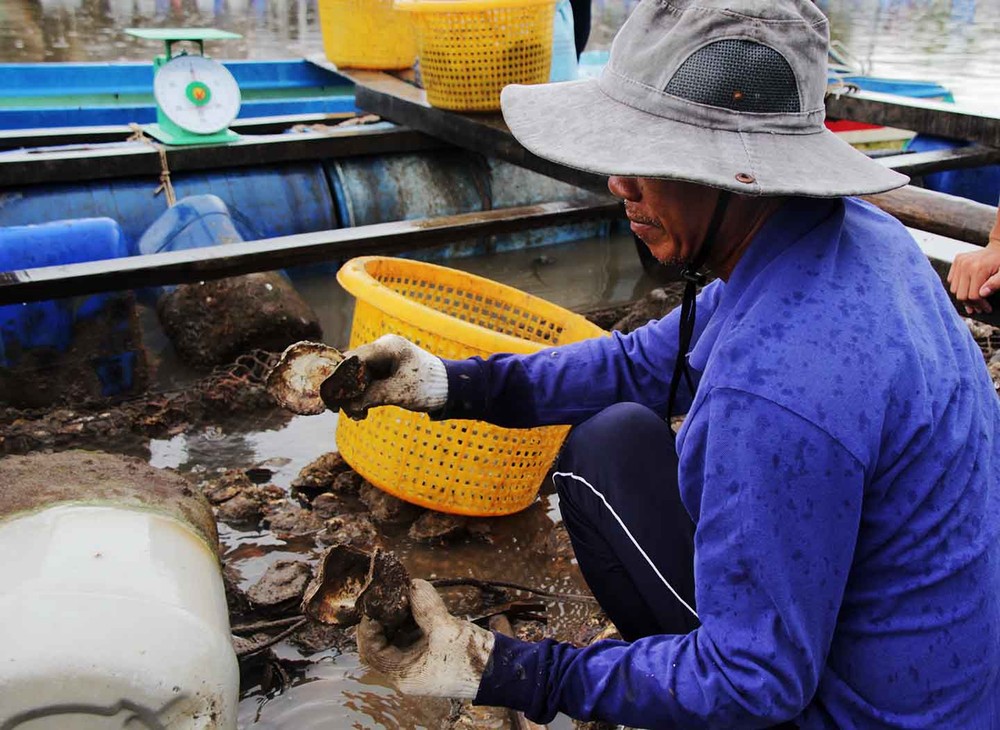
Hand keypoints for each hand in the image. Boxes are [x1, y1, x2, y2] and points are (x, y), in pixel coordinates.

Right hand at [332, 335, 447, 418]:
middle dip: (346, 389)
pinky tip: (360, 412)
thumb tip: (348, 406)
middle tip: (339, 409)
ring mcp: (383, 361)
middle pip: (352, 368)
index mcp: (387, 346)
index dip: (340, 376)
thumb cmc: (428, 386)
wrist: (450, 389)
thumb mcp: (399, 392)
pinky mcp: (385, 373)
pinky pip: (366, 383)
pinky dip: (362, 397)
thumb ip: (372, 396)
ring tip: (355, 415)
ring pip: (357, 377)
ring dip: (353, 396)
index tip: (332, 395)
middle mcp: (382, 350)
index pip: (354, 357)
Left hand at [357, 579, 494, 697]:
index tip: (376, 602)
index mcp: (403, 674)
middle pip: (381, 640)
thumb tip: (413, 584)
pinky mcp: (428, 648)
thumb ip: (427, 608)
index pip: (371, 651)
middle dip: (385, 615)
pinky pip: (412, 629)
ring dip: (399, 612)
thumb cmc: (473, 660)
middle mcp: (406, 668)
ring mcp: (417, 658)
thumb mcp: (448, 632)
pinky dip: (412, 614)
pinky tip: (416, 597)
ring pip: (396, 632)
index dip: (369, 626)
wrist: (501, 671)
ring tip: (404, 591)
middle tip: (390, 592)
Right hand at [948, 243, 999, 314]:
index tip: (986, 308)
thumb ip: (996, 284)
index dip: (980, 305)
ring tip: (974, 298)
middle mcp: (965, 265)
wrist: (999, 247)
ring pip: (954, 289)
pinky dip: (959, 287)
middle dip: (971, 303)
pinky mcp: (956, 261)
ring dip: (964, 296)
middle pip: (961, 294)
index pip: (973, 295)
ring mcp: (959, 262)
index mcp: (978, 268)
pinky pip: (951, 280)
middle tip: (980, 307)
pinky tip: (968, 287)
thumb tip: (983, 293)